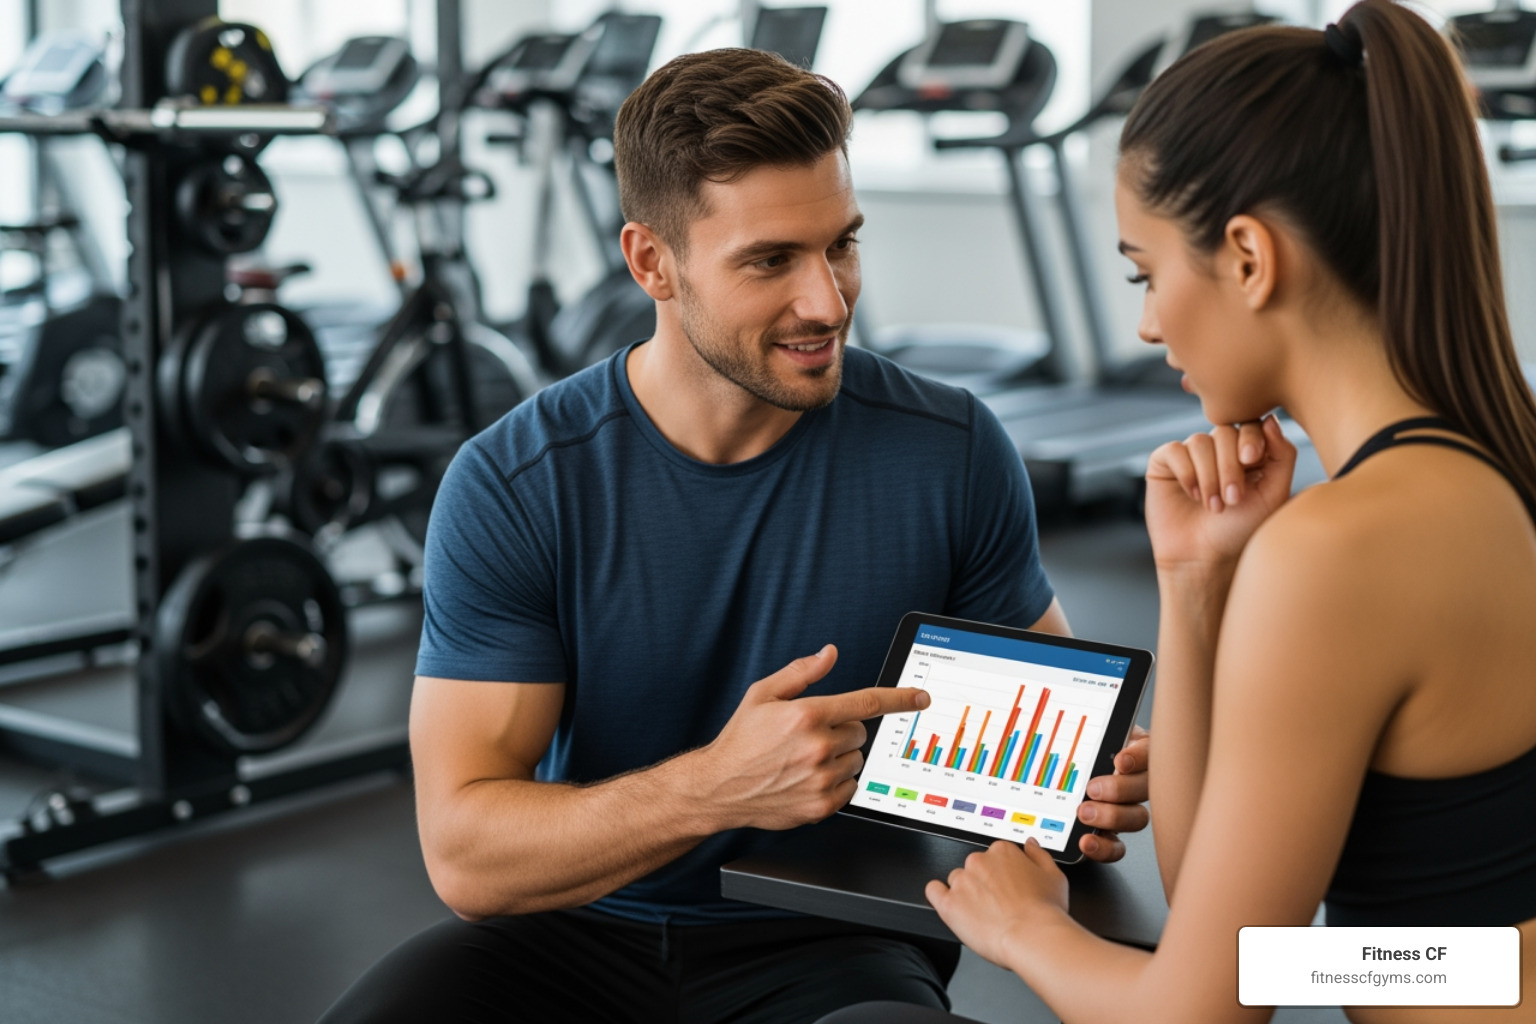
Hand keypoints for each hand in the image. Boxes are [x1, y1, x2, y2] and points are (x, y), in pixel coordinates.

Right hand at [697, 645, 930, 830]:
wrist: (718, 787)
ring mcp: (820, 779)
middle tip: (812, 735)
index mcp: (807, 715)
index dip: (900, 699)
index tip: (921, 698)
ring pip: (857, 761)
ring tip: (805, 759)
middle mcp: (817, 747)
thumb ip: (801, 672)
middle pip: (860, 733)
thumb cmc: (740, 740)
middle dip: (843, 730)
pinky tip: (808, 777)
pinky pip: (850, 787)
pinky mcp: (820, 805)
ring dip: (840, 757)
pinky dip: (837, 782)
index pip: (867, 703)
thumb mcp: (763, 694)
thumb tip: (829, 654)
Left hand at [927, 838, 1067, 967]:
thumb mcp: (1054, 875)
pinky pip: (934, 891)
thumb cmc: (1045, 912)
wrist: (1033, 936)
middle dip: (983, 883)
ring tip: (982, 913)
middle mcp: (979, 861)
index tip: (1006, 887)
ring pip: (956, 881)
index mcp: (1002, 851)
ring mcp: (962, 881)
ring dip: (965, 893)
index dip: (1001, 874)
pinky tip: (951, 905)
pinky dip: (939, 896)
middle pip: (974, 867)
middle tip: (997, 903)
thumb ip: (1038, 855)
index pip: (994, 856)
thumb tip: (1030, 844)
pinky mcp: (949, 903)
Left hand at [1075, 724, 1148, 861]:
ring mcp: (1127, 808)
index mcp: (1134, 750)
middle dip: (1120, 789)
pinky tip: (1086, 842)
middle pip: (1145, 788)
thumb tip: (1079, 711)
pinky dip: (1103, 847)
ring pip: (1136, 818)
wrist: (1051, 776)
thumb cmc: (1073, 745)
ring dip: (1112, 817)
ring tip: (1084, 813)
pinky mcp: (1111, 833)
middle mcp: (1137, 780)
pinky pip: (1117, 846)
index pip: (1150, 751)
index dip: (1139, 757)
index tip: (1121, 760)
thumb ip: (1091, 730)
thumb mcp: (1086, 729)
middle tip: (1094, 788)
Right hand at [1145, 415, 1296, 573]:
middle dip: (1230, 466)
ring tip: (1213, 506)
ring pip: (1200, 441)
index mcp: (1246, 453)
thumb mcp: (1274, 494)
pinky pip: (1174, 450)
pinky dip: (1186, 472)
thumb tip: (1270, 419)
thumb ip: (1283, 455)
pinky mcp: (1164, 463)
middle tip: (1233, 499)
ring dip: (1209, 476)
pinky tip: (1192, 495)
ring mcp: (1190, 455)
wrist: (1204, 557)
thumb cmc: (1240, 530)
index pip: (1250, 425)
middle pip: (1225, 432)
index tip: (1251, 461)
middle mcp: (1217, 449)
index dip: (1250, 438)